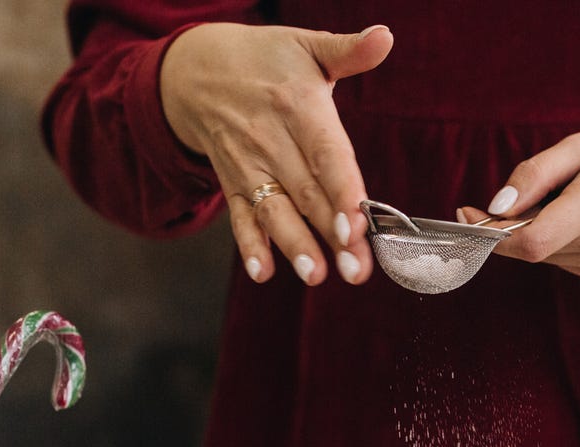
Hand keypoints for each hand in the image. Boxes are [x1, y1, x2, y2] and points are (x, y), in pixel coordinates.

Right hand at [160, 23, 393, 284]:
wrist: (193, 70)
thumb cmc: (265, 61)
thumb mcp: (305, 46)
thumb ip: (347, 51)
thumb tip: (386, 37)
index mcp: (299, 107)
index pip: (326, 155)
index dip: (342, 191)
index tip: (357, 223)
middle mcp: (271, 140)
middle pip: (308, 194)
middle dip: (332, 235)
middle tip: (357, 271)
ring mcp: (249, 167)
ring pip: (276, 211)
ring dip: (295, 246)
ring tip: (316, 276)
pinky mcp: (233, 185)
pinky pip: (240, 218)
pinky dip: (249, 245)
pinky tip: (262, 272)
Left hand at [458, 114, 579, 285]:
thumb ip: (535, 174)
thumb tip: (494, 208)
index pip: (531, 242)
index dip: (492, 235)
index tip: (468, 214)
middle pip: (535, 250)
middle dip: (514, 227)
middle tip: (521, 196)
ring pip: (549, 258)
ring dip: (542, 233)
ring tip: (573, 199)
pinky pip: (568, 263)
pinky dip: (564, 243)